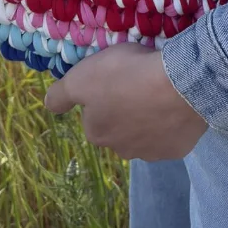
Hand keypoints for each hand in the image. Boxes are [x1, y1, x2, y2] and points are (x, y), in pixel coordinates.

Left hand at [43, 43, 208, 160]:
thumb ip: (61, 93)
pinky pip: (171, 134)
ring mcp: (151, 152)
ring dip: (148, 117)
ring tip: (160, 91)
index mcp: (96, 133)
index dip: (103, 93)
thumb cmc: (127, 76)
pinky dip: (172, 122)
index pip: (93, 114)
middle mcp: (120, 150)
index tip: (117, 76)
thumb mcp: (83, 75)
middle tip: (139, 83)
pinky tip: (176, 103)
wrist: (180, 85)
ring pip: (145, 133)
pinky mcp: (177, 149)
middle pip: (119, 126)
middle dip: (126, 109)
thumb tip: (48, 105)